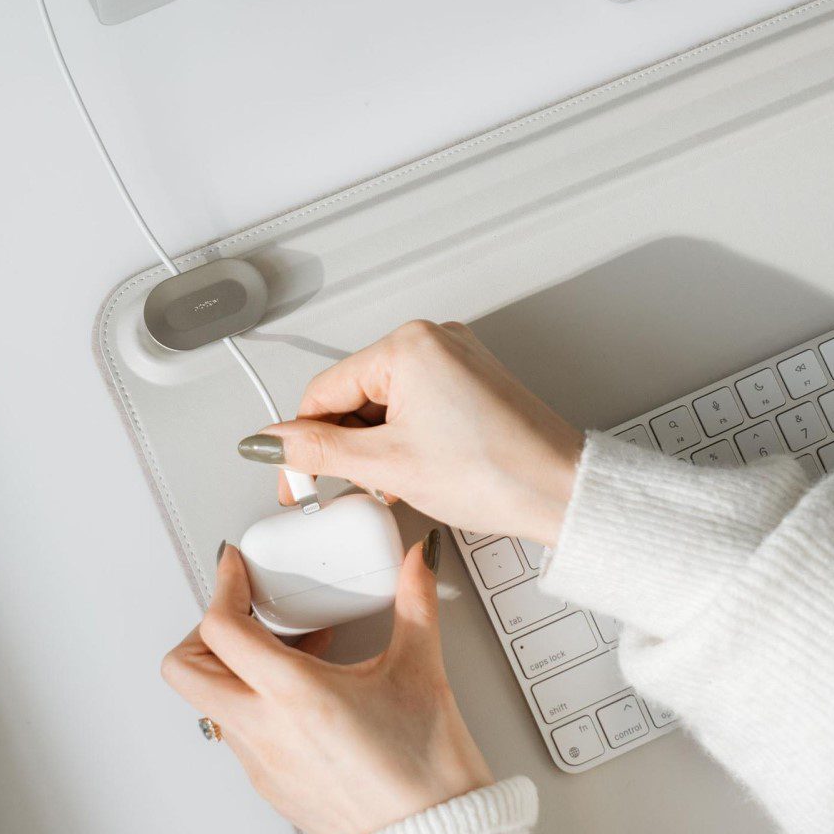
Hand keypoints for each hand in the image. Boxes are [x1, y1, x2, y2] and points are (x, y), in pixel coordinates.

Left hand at [161, 537, 492, 833]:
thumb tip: (416, 564)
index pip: (221, 628)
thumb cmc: (425, 774)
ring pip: (208, 701)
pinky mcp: (271, 785)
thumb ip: (415, 602)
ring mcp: (262, 763)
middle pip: (184, 670)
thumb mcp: (421, 671)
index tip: (237, 568)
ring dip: (230, 667)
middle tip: (242, 613)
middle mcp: (266, 731)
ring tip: (283, 650)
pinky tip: (300, 693)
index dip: (224, 585)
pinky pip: (236, 732)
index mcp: (295, 695)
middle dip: (204, 630)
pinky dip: (251, 701)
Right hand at [239, 320, 582, 546]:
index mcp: (408, 346)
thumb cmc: (498, 473)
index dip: (302, 443)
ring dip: (375, 444)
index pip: (323, 392)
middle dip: (346, 445)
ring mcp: (455, 359)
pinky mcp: (470, 381)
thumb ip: (318, 451)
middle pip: (353, 394)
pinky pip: (415, 403)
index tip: (294, 480)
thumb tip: (270, 443)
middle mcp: (433, 341)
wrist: (563, 492)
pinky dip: (404, 437)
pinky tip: (413, 468)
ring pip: (384, 402)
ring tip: (395, 481)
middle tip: (349, 486)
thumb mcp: (388, 466)